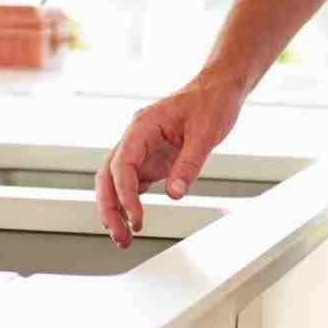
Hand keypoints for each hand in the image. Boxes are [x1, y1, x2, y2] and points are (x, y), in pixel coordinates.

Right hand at [95, 68, 245, 246]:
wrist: (219, 89)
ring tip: (124, 239)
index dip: (125, 194)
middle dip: (109, 208)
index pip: (122, 164)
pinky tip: (132, 222)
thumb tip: (174, 194)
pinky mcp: (152, 159)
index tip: (136, 218)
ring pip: (116, 182)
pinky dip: (129, 203)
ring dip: (116, 209)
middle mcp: (136, 138)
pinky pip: (132, 183)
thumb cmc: (211, 102)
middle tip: (121, 237)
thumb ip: (189, 165)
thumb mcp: (206, 134)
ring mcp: (142, 149)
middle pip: (108, 176)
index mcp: (142, 126)